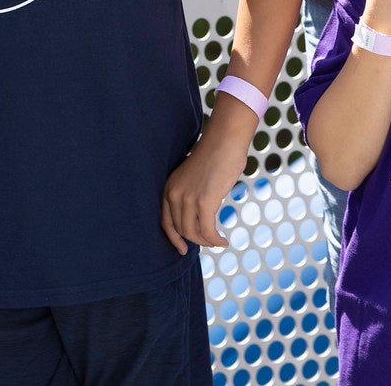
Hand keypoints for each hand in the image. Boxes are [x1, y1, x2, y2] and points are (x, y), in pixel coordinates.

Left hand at [162, 128, 249, 253]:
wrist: (225, 141)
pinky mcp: (204, 202)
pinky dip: (215, 240)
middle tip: (210, 242)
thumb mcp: (193, 178)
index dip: (173, 239)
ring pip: (193, 233)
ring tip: (218, 242)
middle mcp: (174, 194)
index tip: (182, 250)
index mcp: (169, 187)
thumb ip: (191, 195)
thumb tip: (200, 217)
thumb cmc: (215, 156)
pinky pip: (208, 231)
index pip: (166, 222)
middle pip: (182, 229)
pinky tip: (223, 241)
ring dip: (207, 242)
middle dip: (196, 240)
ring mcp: (188, 198)